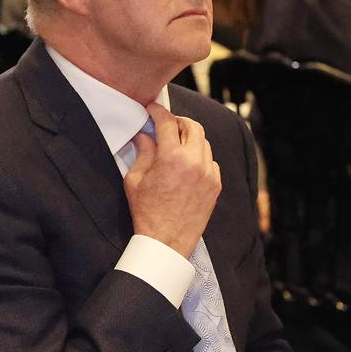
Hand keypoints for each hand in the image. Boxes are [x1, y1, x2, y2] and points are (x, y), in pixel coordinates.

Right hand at [124, 103, 220, 257]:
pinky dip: (200, 157)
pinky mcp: (215, 185)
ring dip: (190, 139)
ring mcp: (208, 174)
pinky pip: (211, 161)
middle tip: (167, 126)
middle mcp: (194, 162)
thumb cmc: (146, 213)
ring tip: (176, 147)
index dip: (158, 111)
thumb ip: (142, 153)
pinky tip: (187, 166)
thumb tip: (144, 135)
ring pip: (204, 143)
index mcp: (171, 158)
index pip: (167, 122)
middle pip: (192, 126)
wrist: (166, 242)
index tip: (152, 108)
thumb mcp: (135, 180)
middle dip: (178, 122)